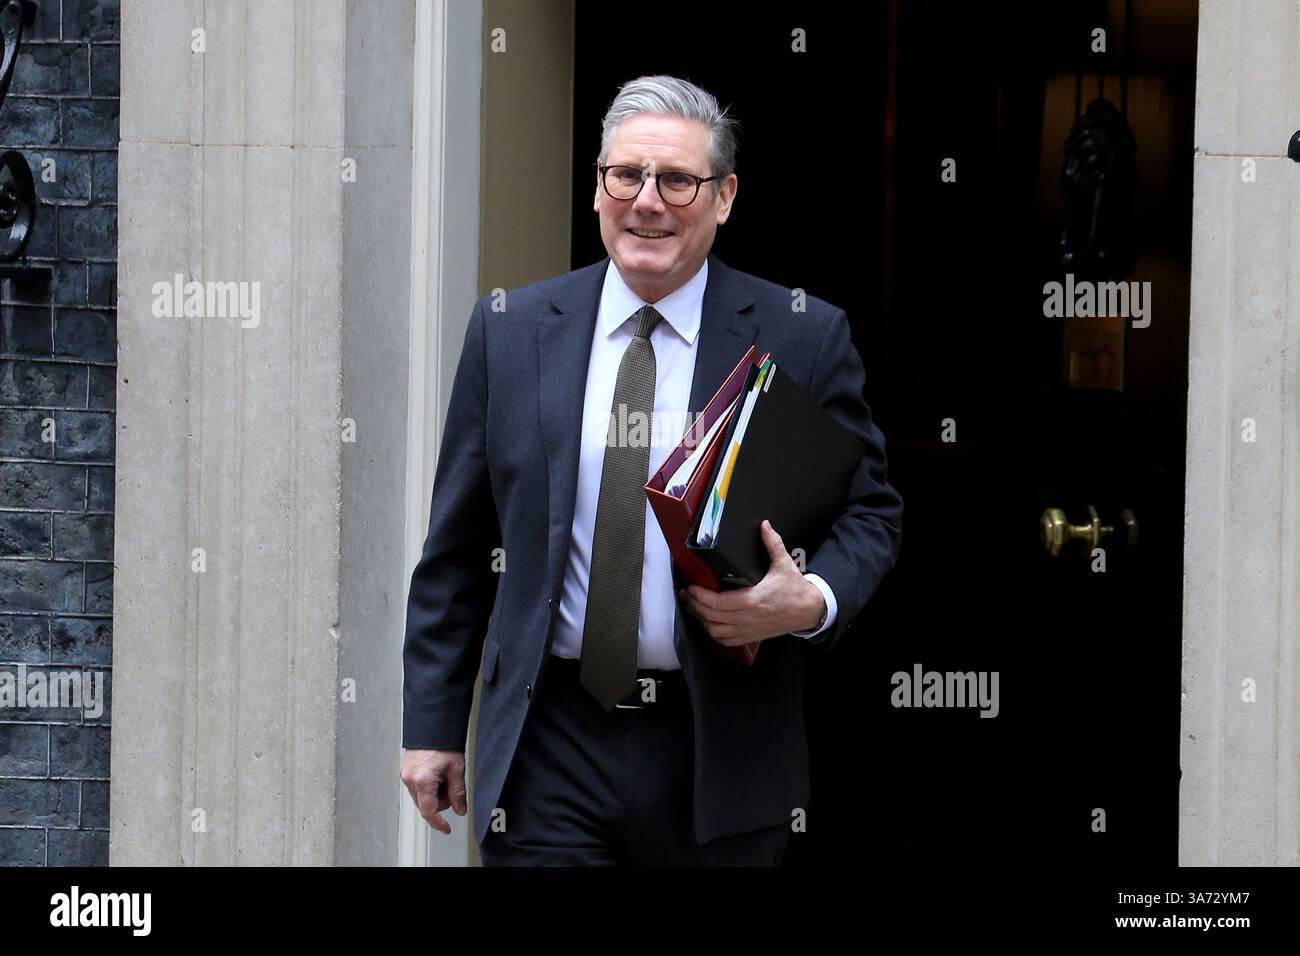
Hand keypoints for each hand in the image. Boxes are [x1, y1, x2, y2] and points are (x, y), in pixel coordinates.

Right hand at [400, 748, 466, 834]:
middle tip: (451, 784)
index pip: (429, 811)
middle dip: (441, 801)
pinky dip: (428, 786)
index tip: (446, 828)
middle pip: (426, 805)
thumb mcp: (456, 768)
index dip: (438, 823)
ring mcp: (405, 775)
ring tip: (444, 774)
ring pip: (421, 797)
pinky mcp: (405, 771)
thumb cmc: (443, 743)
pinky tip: (436, 773)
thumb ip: (458, 792)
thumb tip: (460, 809)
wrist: (433, 725)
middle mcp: (410, 780)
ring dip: (434, 793)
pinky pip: (417, 787)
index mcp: (423, 781)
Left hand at [678, 520, 825, 645]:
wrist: (809, 610)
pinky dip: (714, 633)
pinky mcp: (751, 636)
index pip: (717, 602)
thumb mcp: (784, 564)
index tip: (692, 586)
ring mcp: (748, 629)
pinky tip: (709, 623)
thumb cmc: (796, 590)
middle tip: (687, 594)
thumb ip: (772, 543)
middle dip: (695, 605)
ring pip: (715, 630)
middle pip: (711, 616)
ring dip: (702, 620)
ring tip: (694, 607)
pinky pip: (726, 640)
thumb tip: (764, 526)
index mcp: (752, 600)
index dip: (700, 595)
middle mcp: (747, 617)